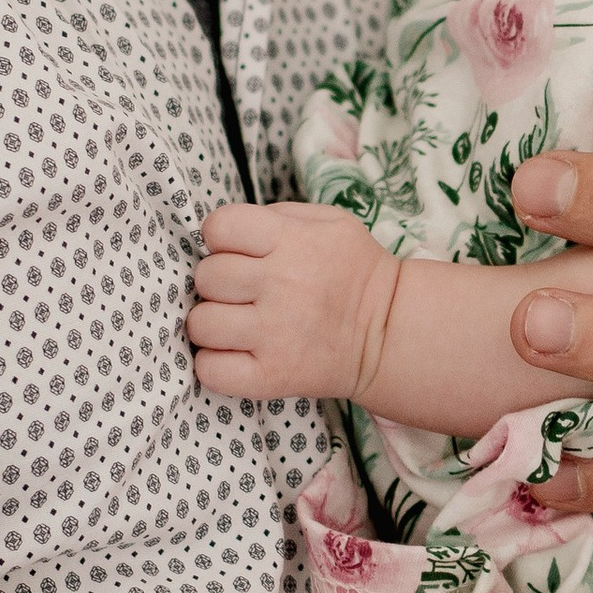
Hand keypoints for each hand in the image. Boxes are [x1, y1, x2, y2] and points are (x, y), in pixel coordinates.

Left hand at [189, 199, 395, 401]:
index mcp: (292, 242)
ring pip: (200, 325)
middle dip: (217, 282)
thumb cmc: (353, 271)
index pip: (219, 227)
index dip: (220, 237)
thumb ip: (276, 216)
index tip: (236, 250)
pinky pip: (210, 370)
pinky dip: (215, 364)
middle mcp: (281, 286)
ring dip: (211, 324)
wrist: (391, 333)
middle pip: (206, 277)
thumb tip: (224, 231)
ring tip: (236, 324)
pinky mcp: (272, 376)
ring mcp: (274, 335)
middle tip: (241, 291)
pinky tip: (235, 354)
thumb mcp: (329, 222)